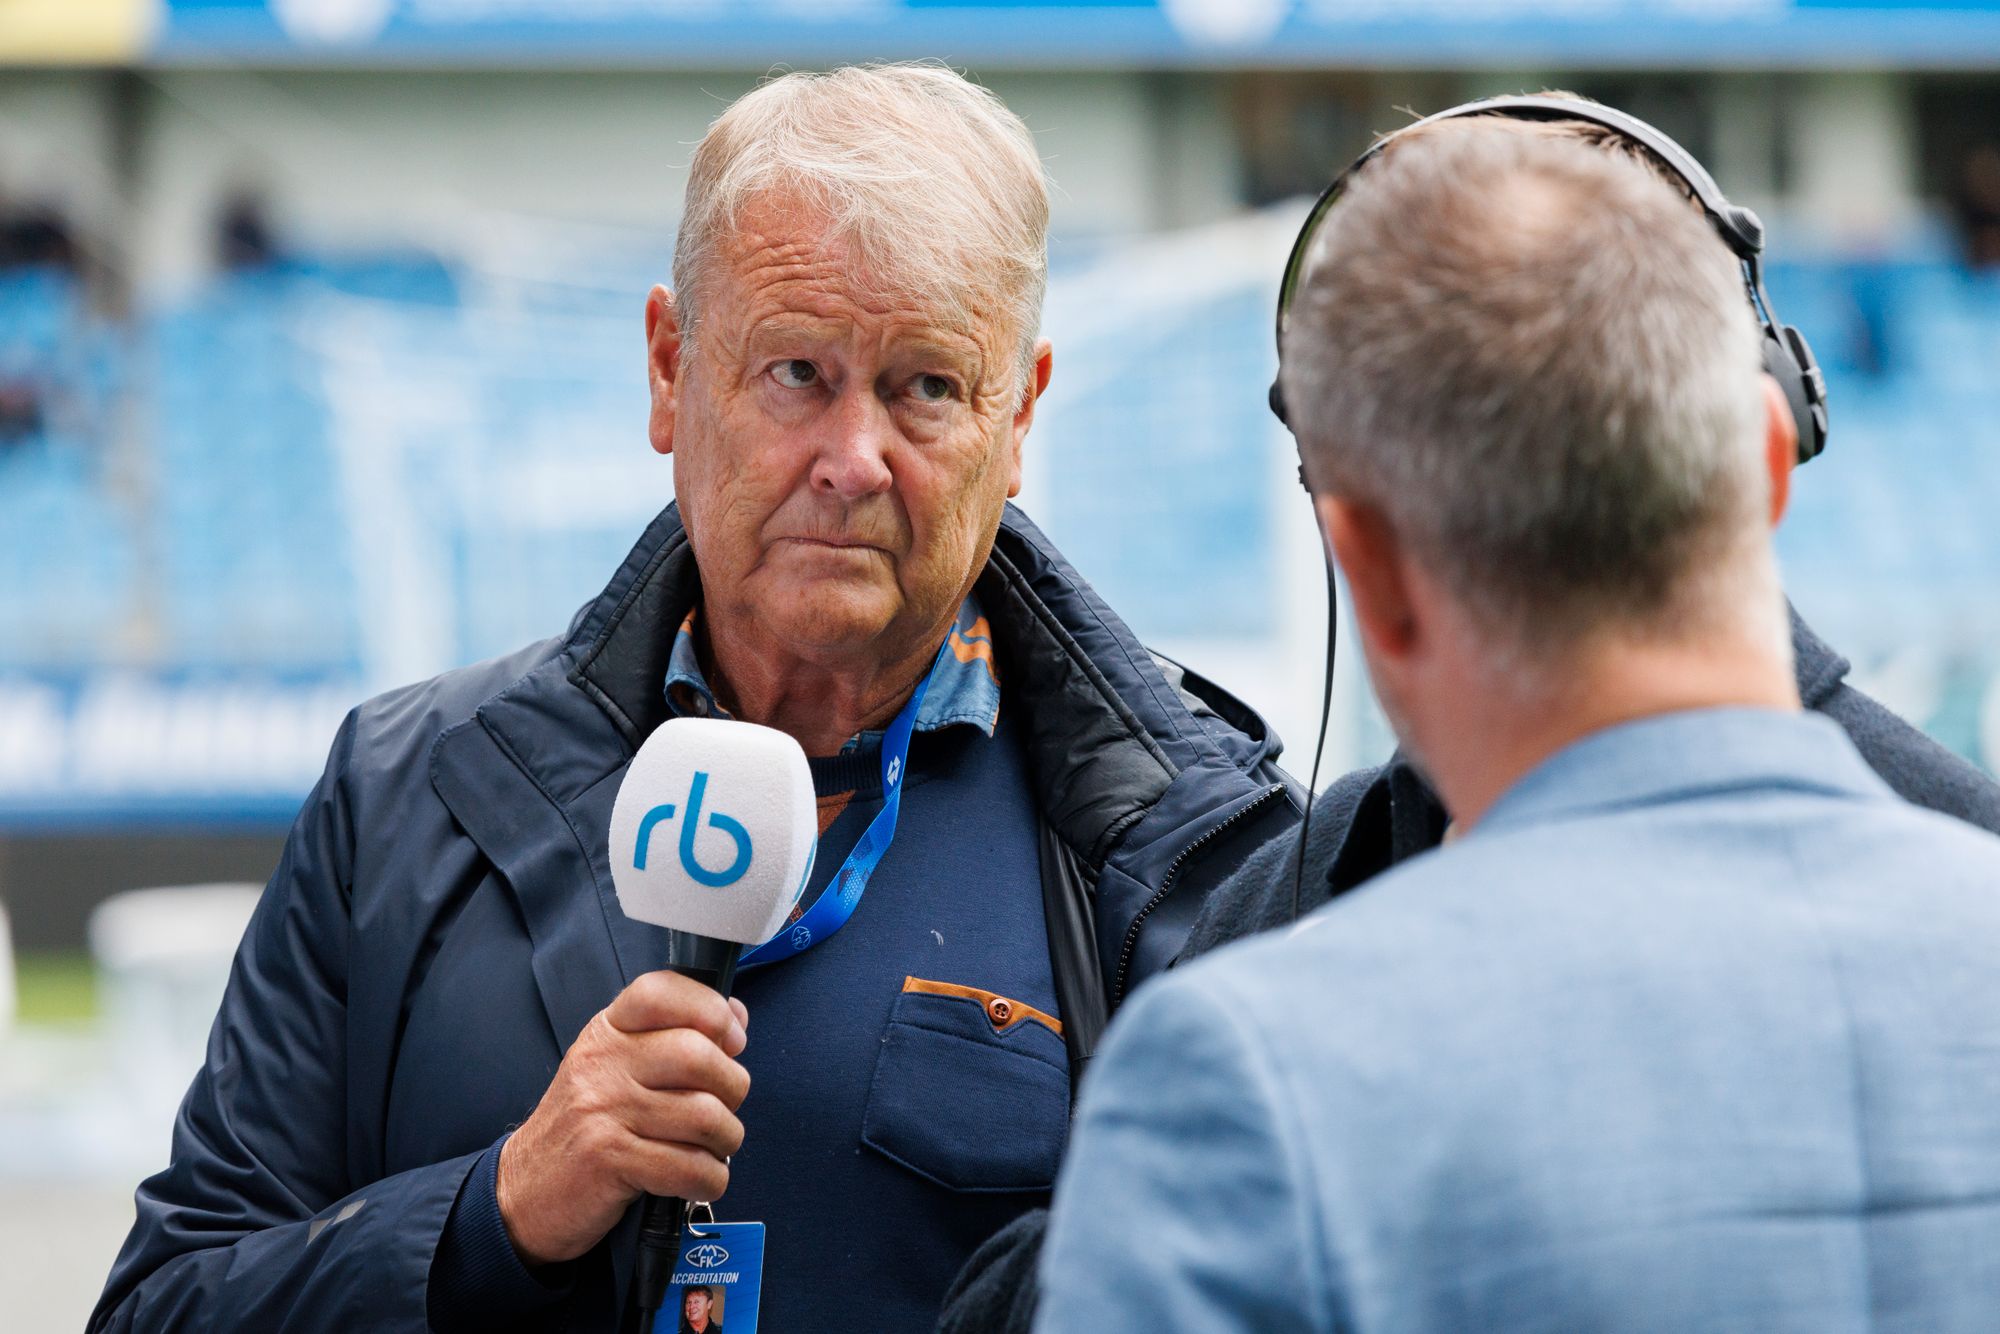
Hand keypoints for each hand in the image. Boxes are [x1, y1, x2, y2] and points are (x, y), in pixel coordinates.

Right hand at [496, 970, 751, 1266]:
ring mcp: (602, 1110)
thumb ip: (675, 1038)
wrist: (524, 1193)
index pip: (661, 991)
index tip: (731, 1041)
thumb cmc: (586, 1128)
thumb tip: (735, 1016)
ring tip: (710, 1148)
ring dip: (725, 1140)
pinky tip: (695, 1179)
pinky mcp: (608, 1160)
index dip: (710, 1009)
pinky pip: (690, 1167)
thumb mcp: (619, 1069)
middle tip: (723, 1109)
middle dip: (733, 1088)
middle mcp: (602, 1063)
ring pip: (704, 1115)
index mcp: (608, 1032)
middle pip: (699, 1056)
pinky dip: (709, 1179)